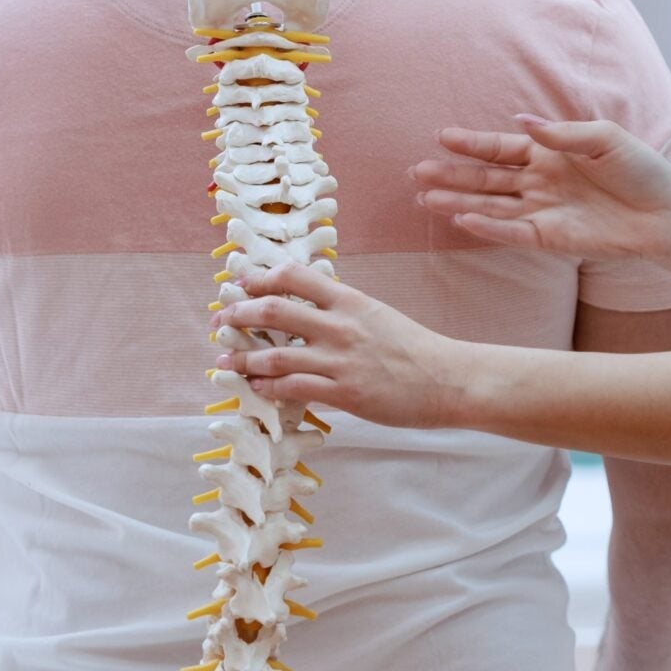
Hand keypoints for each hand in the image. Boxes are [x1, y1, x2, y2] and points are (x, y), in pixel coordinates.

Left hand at [212, 263, 463, 426]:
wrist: (449, 380)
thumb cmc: (415, 349)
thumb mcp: (377, 314)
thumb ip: (342, 309)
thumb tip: (307, 307)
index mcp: (349, 300)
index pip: (293, 276)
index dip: (258, 279)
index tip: (238, 285)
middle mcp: (340, 325)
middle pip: (274, 310)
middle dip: (238, 316)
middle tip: (220, 323)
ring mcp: (341, 360)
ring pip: (276, 355)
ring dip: (244, 360)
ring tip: (224, 363)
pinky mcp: (345, 394)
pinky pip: (294, 389)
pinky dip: (268, 388)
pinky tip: (256, 389)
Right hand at [412, 116, 670, 268]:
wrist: (665, 213)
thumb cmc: (640, 170)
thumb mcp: (604, 138)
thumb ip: (561, 133)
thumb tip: (522, 123)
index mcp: (550, 153)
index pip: (501, 148)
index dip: (472, 143)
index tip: (442, 136)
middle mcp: (539, 182)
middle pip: (485, 178)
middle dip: (451, 174)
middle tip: (416, 172)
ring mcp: (541, 211)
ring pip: (490, 206)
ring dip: (457, 202)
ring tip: (424, 197)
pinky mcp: (549, 238)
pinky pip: (511, 232)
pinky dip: (487, 226)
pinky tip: (461, 219)